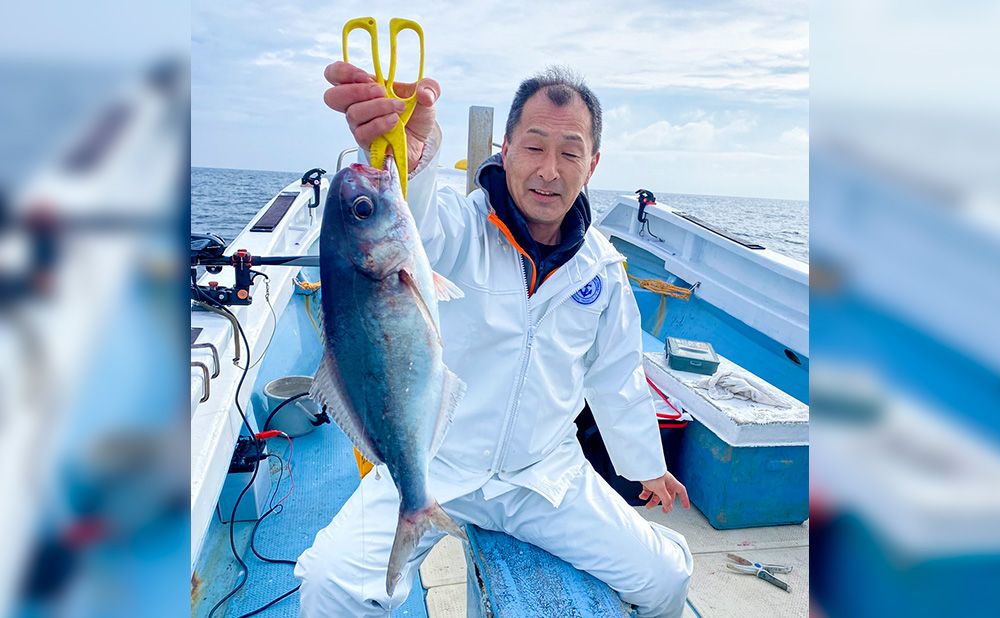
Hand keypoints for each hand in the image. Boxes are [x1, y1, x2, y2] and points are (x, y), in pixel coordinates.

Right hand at [323, 61, 440, 171]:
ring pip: (353, 114)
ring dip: (377, 107)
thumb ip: (429, 87)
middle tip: (381, 91)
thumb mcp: (427, 95)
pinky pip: (363, 133)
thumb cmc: (415, 115)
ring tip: (398, 108)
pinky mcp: (366, 143)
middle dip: (357, 91)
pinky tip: (395, 121)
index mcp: (363, 87)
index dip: (343, 72)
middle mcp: (356, 106)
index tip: (365, 76)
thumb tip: (424, 93)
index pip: (335, 75)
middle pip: (333, 97)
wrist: (421, 141)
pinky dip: (380, 124)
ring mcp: (359, 125)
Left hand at [638, 471, 689, 512]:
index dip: (684, 499)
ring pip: (657, 494)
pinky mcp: (648, 481)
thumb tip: (669, 508)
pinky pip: (649, 490)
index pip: (681, 491)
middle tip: (664, 511)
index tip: (686, 507)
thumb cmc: (652, 472)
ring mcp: (656, 482)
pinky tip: (642, 496)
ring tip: (648, 506)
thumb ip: (665, 499)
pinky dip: (645, 495)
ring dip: (653, 501)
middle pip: (668, 495)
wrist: (639, 465)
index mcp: (671, 482)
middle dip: (666, 504)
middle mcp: (665, 481)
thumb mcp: (660, 488)